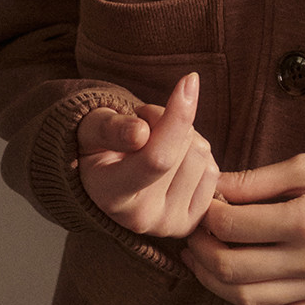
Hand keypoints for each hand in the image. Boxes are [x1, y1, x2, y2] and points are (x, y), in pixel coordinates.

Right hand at [76, 72, 218, 238]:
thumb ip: (110, 129)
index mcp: (111, 196)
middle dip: (169, 121)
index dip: (176, 117)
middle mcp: (142, 218)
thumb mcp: (91, 129)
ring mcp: (169, 225)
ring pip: (203, 154)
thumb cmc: (96, 147)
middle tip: (141, 128)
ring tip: (152, 144)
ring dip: (184, 137)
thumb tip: (140, 133)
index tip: (189, 80)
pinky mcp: (192, 221)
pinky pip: (214, 170)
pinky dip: (196, 155)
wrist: (103, 182)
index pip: (157, 157)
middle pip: (186, 148)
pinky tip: (171, 162)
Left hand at [180, 152, 304, 304]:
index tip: (204, 207)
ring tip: (203, 262)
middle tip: (193, 238)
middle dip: (202, 253)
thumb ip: (257, 180)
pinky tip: (236, 285)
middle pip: (233, 269)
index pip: (234, 226)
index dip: (208, 217)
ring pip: (247, 300)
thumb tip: (213, 186)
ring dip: (215, 283)